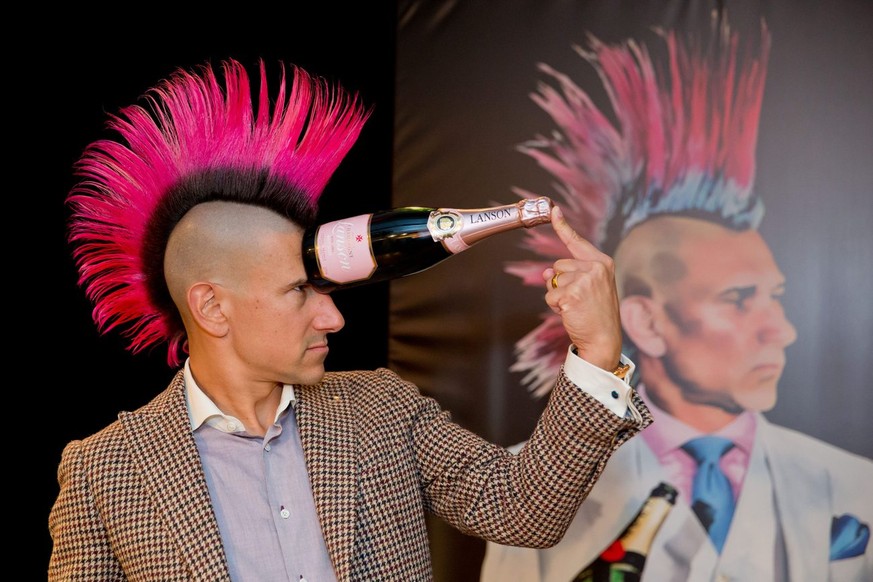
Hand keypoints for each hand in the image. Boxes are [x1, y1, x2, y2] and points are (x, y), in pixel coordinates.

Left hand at [543, 206, 621, 370]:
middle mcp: (596, 267)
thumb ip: (570, 276)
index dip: (563, 226)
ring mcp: (585, 278)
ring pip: (553, 280)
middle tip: (579, 300)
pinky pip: (550, 294)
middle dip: (562, 282)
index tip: (553, 209)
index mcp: (603, 263)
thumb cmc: (596, 315)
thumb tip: (547, 271)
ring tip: (576, 307)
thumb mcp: (587, 290)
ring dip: (558, 295)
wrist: (604, 340)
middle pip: (559, 265)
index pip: (577, 242)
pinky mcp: (573, 292)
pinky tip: (571, 312)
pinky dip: (555, 305)